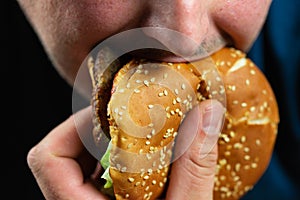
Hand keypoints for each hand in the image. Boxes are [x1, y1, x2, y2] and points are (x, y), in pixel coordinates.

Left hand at [27, 100, 223, 199]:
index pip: (48, 158)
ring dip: (111, 146)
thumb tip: (207, 113)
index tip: (108, 115)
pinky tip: (148, 162)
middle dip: (99, 132)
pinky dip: (121, 162)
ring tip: (142, 138)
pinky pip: (100, 177)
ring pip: (82, 165)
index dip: (71, 127)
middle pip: (65, 155)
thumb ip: (195, 167)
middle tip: (132, 121)